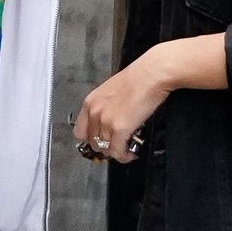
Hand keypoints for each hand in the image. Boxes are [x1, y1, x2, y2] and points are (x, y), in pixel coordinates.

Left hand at [73, 49, 171, 165]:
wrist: (151, 74)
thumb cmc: (138, 78)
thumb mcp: (111, 91)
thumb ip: (105, 108)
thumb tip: (109, 121)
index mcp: (90, 102)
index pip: (80, 132)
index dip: (91, 139)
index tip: (100, 141)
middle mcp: (94, 113)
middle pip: (92, 143)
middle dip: (105, 147)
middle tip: (117, 146)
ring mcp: (105, 122)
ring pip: (105, 149)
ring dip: (117, 152)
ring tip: (126, 150)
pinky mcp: (119, 129)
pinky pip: (117, 152)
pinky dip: (124, 156)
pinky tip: (131, 154)